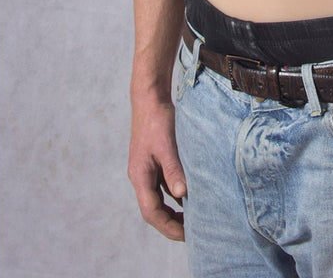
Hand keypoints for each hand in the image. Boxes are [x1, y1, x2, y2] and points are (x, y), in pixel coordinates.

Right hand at [128, 97, 186, 240]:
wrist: (151, 97)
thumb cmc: (157, 119)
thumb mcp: (167, 145)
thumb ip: (173, 169)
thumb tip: (182, 194)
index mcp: (140, 175)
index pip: (151, 211)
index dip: (167, 226)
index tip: (185, 234)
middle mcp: (141, 175)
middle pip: (153, 209)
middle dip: (170, 223)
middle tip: (192, 232)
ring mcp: (148, 169)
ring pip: (159, 198)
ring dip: (173, 210)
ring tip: (193, 219)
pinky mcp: (155, 161)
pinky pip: (164, 185)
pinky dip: (176, 194)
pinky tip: (190, 195)